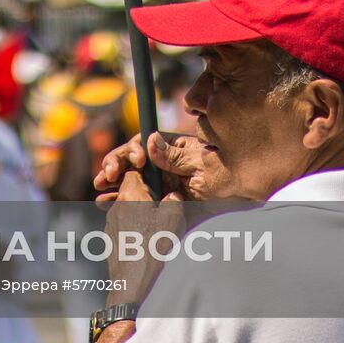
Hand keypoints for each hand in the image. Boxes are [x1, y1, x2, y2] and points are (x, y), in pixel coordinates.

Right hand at [95, 132, 230, 201]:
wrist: (243, 198)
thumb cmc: (227, 175)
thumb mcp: (202, 163)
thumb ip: (174, 155)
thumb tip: (148, 140)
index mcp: (171, 148)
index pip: (142, 144)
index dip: (131, 151)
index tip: (135, 161)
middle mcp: (163, 163)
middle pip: (131, 161)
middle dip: (115, 166)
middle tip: (106, 176)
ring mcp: (161, 183)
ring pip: (129, 180)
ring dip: (112, 183)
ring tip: (100, 190)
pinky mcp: (160, 202)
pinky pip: (135, 199)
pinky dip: (119, 200)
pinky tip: (106, 203)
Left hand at [101, 169, 186, 301]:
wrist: (133, 280)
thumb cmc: (154, 246)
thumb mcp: (173, 218)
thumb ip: (173, 201)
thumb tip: (172, 197)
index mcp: (130, 195)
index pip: (133, 173)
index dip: (146, 175)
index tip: (158, 184)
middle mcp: (116, 207)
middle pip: (130, 194)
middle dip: (145, 199)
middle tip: (162, 212)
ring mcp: (110, 225)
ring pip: (127, 212)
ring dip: (140, 217)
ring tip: (156, 232)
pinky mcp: (110, 241)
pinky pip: (123, 229)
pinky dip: (133, 232)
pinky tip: (146, 245)